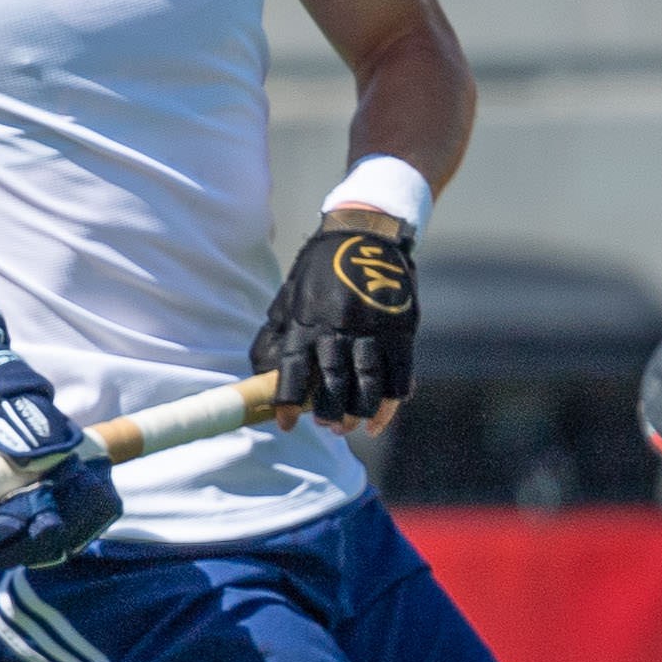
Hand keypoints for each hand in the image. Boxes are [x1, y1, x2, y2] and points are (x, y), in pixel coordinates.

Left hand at [254, 210, 417, 431]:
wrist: (365, 232)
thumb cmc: (319, 270)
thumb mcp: (289, 296)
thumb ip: (276, 333)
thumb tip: (259, 371)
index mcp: (306, 321)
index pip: (293, 370)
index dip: (288, 401)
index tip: (285, 425)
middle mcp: (338, 328)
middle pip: (335, 382)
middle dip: (331, 412)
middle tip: (329, 428)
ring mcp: (373, 328)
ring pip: (369, 382)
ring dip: (362, 411)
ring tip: (356, 427)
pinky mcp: (402, 327)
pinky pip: (400, 372)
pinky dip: (393, 397)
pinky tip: (384, 413)